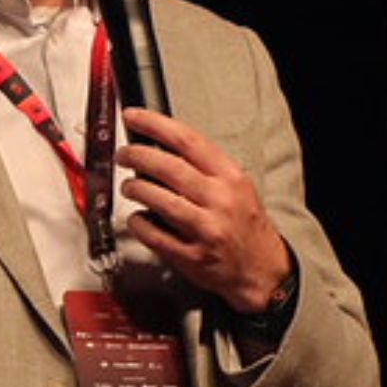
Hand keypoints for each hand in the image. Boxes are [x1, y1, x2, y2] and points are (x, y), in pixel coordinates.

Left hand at [116, 108, 291, 314]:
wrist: (263, 269)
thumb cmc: (244, 224)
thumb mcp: (237, 186)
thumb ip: (204, 167)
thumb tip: (160, 144)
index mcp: (231, 177)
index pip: (188, 140)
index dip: (154, 124)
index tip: (133, 116)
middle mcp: (220, 200)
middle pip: (167, 166)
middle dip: (136, 155)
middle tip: (123, 155)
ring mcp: (206, 229)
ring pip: (157, 199)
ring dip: (134, 188)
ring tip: (129, 187)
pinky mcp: (192, 256)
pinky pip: (152, 234)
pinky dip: (138, 222)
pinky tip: (137, 217)